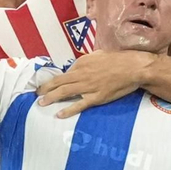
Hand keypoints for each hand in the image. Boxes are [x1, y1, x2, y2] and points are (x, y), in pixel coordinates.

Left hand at [35, 50, 152, 117]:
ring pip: (64, 92)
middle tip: (36, 94)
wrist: (134, 67)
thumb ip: (86, 61)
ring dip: (50, 98)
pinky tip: (59, 114)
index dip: (53, 80)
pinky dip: (68, 110)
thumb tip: (76, 67)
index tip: (46, 85)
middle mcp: (82, 74)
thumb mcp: (98, 55)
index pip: (63, 73)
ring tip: (41, 103)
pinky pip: (79, 104)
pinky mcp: (96, 97)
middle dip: (45, 88)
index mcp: (82, 63)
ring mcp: (88, 86)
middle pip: (58, 82)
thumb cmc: (118, 60)